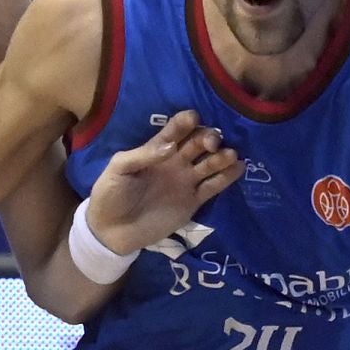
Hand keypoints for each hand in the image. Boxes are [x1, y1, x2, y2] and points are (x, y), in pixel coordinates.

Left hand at [85, 112, 243, 254]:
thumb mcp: (119, 169)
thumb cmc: (111, 194)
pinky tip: (238, 167)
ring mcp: (186, 181)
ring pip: (210, 163)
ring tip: (230, 155)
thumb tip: (171, 146)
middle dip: (208, 137)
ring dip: (222, 156)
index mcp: (157, 149)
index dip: (185, 122)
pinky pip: (214, 186)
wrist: (112, 231)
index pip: (175, 130)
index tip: (192, 118)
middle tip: (211, 142)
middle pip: (198, 143)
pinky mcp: (194, 202)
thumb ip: (143, 155)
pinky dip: (227, 177)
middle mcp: (176, 161)